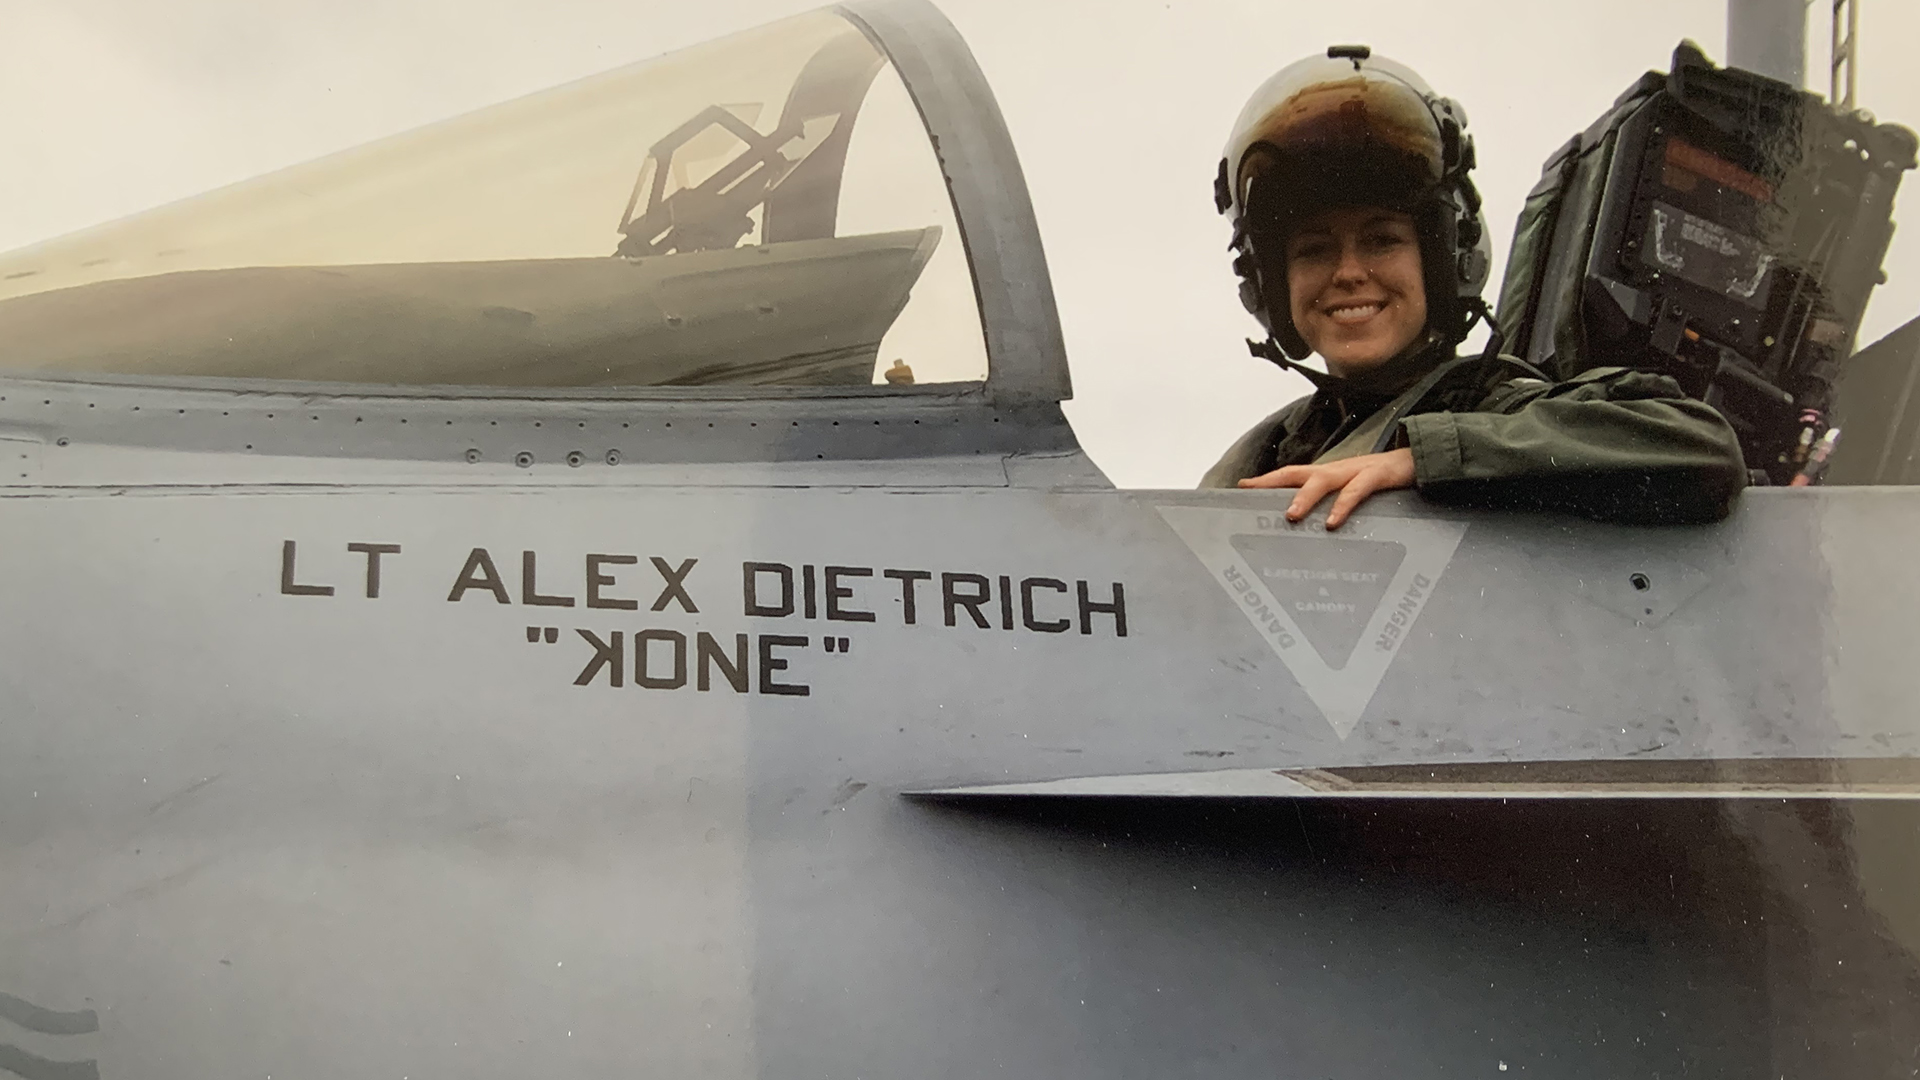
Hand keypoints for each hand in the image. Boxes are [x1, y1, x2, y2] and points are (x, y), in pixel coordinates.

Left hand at [1237, 448, 1415, 529]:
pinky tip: (1333, 522)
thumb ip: (1331, 504)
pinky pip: (1357, 491)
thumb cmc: (1380, 480)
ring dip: (1305, 497)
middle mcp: (1336, 470)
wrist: (1419, 459)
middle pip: (1297, 473)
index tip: (1241, 487)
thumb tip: (1309, 526)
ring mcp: (1355, 471)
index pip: (1290, 475)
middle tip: (1250, 493)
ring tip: (1291, 515)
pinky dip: (1343, 506)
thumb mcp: (1351, 491)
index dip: (1266, 480)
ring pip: (1323, 481)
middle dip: (1272, 483)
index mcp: (1328, 474)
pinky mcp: (1377, 476)